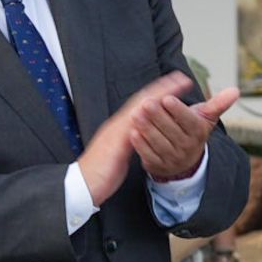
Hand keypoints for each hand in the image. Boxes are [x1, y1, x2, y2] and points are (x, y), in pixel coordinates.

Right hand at [76, 73, 192, 204]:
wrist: (82, 185)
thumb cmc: (99, 173)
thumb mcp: (117, 155)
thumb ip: (127, 144)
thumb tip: (137, 138)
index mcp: (118, 129)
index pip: (140, 107)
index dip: (156, 95)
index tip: (173, 85)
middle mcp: (116, 125)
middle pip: (141, 101)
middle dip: (161, 88)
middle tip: (180, 77)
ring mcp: (115, 131)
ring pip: (138, 108)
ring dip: (158, 95)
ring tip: (176, 85)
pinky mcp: (115, 141)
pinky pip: (133, 124)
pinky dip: (145, 113)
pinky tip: (158, 106)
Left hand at [130, 85, 238, 181]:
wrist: (185, 160)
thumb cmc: (191, 131)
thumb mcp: (204, 118)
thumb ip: (217, 104)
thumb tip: (235, 90)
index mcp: (198, 132)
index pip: (189, 121)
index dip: (178, 110)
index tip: (166, 98)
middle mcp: (187, 146)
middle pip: (172, 130)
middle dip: (158, 116)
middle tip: (145, 103)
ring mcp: (173, 157)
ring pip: (159, 142)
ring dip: (147, 128)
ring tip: (135, 114)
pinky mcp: (159, 165)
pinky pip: (149, 155)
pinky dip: (140, 144)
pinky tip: (132, 132)